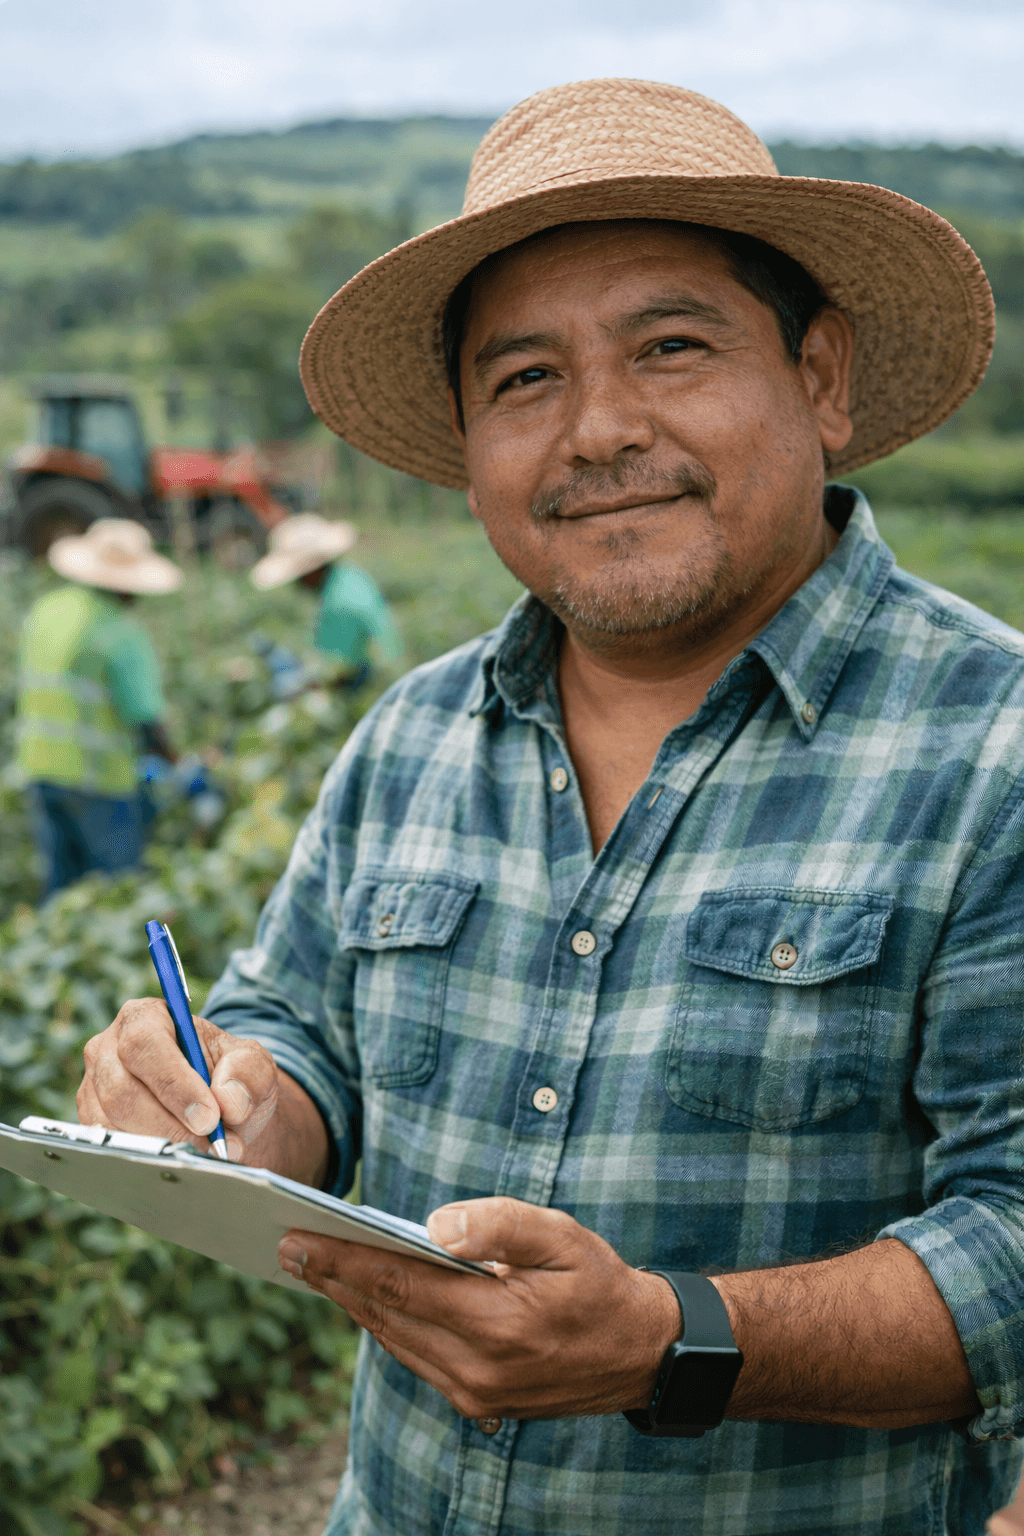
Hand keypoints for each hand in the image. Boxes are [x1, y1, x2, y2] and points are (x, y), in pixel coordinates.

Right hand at [77, 997, 278, 1162]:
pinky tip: (177, 1162)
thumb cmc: (228, 1077)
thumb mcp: (252, 1063)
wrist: (216, 1110)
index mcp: (145, 1017)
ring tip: (206, 1154)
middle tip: (214, 1146)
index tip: (209, 1116)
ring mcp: (94, 1088)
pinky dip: (145, 1160)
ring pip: (113, 1125)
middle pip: (122, 1091)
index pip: (144, 1044)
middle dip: (171, 1126)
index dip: (174, 1083)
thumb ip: (248, 1072)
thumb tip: (229, 1101)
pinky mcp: (91, 1122)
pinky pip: (107, 1148)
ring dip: (162, 1146)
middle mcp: (109, 1048)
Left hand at [277, 1196, 680, 1420]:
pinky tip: (366, 1295)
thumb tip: (435, 1224)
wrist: (640, 1354)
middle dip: (334, 1278)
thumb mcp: (562, 1237)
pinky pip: (414, 1355)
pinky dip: (385, 1322)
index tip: (299, 1238)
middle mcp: (478, 1369)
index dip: (345, 1261)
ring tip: (315, 1264)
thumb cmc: (600, 1284)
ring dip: (352, 1301)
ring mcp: (475, 1393)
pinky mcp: (476, 1401)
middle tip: (287, 1245)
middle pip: (386, 1316)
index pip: (401, 1286)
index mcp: (499, 1325)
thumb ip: (499, 1224)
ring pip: (394, 1339)